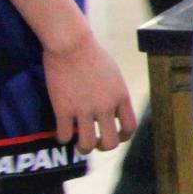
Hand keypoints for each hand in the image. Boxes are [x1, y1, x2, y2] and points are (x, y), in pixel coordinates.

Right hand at [41, 29, 136, 152]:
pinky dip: (63, 138)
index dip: (124, 137)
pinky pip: (64, 135)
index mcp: (121, 97)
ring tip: (79, 144)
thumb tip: (114, 112)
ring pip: (87, 145)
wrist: (71, 44)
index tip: (116, 136)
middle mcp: (105, 106)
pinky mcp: (63, 109)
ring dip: (83, 148)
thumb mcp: (114, 75)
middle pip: (111, 143)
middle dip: (103, 147)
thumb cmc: (92, 55)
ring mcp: (84, 109)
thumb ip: (116, 94)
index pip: (130, 127)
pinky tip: (62, 133)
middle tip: (96, 142)